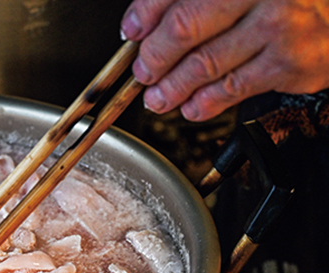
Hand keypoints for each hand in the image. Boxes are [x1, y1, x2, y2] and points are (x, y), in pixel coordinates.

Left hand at [121, 0, 328, 120]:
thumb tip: (145, 22)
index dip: (147, 13)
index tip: (131, 30)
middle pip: (185, 28)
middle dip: (155, 56)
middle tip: (144, 72)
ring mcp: (279, 28)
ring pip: (205, 64)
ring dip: (172, 87)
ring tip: (158, 98)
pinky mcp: (292, 64)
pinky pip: (234, 88)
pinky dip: (205, 103)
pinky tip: (191, 107)